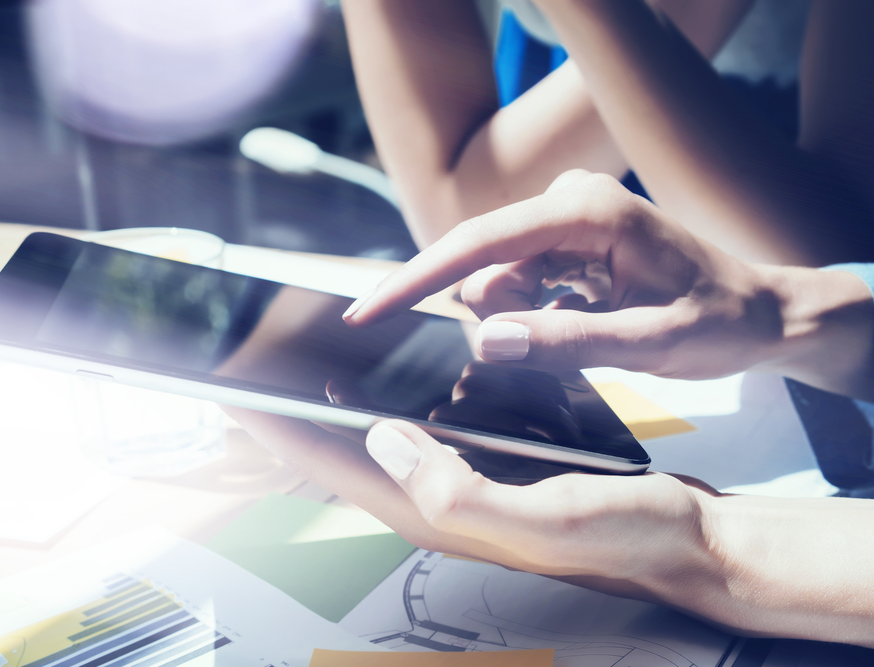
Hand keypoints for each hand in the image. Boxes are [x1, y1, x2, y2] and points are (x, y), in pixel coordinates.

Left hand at [226, 404, 726, 621]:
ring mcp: (458, 483)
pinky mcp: (483, 466)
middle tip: (249, 368)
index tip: (230, 390)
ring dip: (330, 408)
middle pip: (340, 455)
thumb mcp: (544, 517)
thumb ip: (456, 488)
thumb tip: (382, 437)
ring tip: (294, 367)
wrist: (684, 539)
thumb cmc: (626, 532)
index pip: (333, 468)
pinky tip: (384, 380)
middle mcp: (436, 500)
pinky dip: (386, 404)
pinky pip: (418, 431)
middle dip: (290, 416)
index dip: (278, 430)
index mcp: (436, 512)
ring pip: (373, 441)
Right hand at [344, 171, 873, 395]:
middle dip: (484, 316)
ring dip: (516, 322)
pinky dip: (527, 317)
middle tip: (552, 346)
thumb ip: (564, 340)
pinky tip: (578, 328)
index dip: (414, 280)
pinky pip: (517, 284)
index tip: (364, 313)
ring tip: (589, 336)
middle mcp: (568, 202)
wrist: (760, 312)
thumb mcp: (650, 342)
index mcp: (586, 212)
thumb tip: (481, 337)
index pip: (478, 243)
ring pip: (496, 280)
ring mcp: (565, 220)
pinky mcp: (565, 242)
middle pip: (481, 263)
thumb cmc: (717, 321)